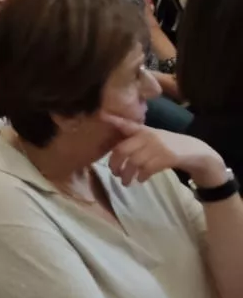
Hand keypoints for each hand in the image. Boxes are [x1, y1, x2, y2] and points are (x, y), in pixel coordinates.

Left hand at [102, 113, 229, 187]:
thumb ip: (136, 139)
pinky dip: (141, 177)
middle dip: (114, 163)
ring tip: (124, 181)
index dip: (114, 120)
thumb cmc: (168, 145)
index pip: (126, 124)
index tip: (102, 116)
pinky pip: (147, 169)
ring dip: (127, 175)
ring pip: (133, 162)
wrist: (195, 151)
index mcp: (143, 130)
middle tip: (114, 173)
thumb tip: (116, 151)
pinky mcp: (166, 157)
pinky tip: (140, 180)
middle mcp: (148, 136)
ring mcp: (157, 147)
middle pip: (122, 150)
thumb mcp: (152, 137)